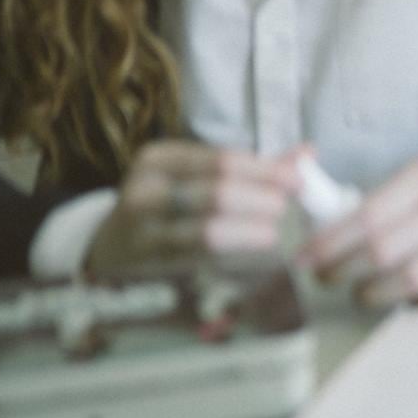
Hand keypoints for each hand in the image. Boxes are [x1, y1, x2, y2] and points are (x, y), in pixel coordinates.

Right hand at [86, 141, 299, 273]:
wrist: (108, 249)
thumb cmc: (167, 205)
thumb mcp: (197, 176)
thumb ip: (254, 167)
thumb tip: (309, 153)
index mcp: (159, 158)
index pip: (222, 160)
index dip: (265, 171)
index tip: (297, 181)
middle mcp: (144, 190)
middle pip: (216, 192)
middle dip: (259, 200)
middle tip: (284, 209)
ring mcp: (141, 230)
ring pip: (206, 230)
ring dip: (248, 231)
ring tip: (272, 233)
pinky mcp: (146, 265)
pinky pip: (197, 260)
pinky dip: (230, 255)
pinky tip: (251, 254)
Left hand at [300, 148, 417, 306]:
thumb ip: (390, 199)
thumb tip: (332, 232)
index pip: (367, 215)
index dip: (329, 243)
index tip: (305, 258)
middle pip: (382, 251)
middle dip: (342, 270)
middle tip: (326, 278)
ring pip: (410, 279)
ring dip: (375, 293)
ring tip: (362, 292)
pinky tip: (407, 294)